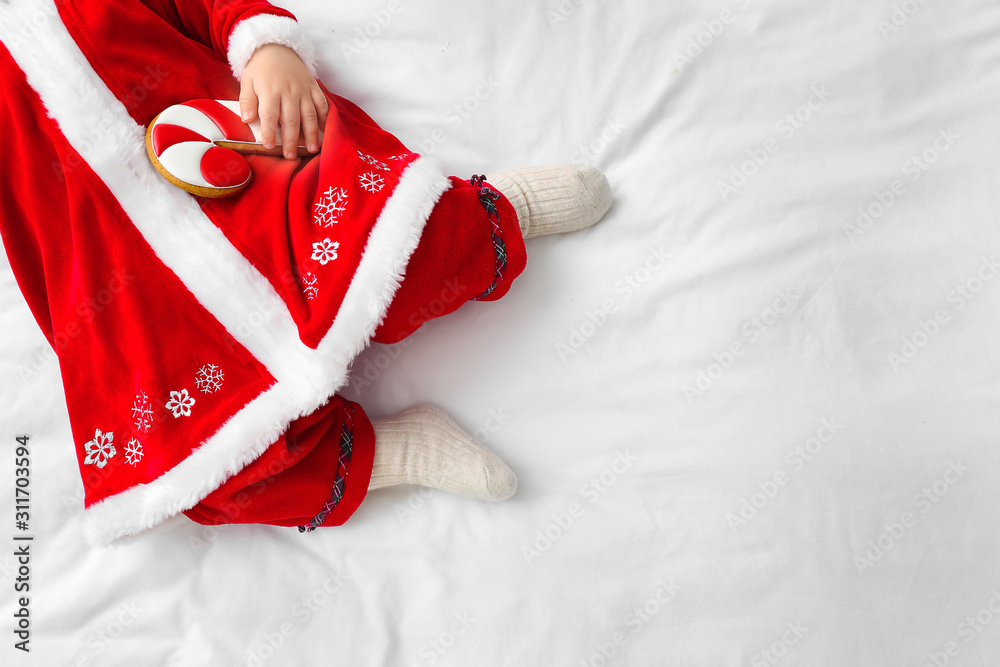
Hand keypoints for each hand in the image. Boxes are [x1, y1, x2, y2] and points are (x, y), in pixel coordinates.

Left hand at [239, 44, 328, 158]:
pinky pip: (321, 103)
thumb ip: (246, 101)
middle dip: (291, 140)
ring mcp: (303, 90)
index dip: (270, 132)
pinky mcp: (313, 87)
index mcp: (270, 91)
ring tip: (311, 149)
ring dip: (311, 134)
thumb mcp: (247, 81)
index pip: (270, 116)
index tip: (270, 147)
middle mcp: (289, 91)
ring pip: (309, 115)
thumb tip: (247, 119)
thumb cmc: (260, 69)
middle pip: (291, 120)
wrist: (277, 47)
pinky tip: (324, 131)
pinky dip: (324, 117)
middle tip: (290, 156)